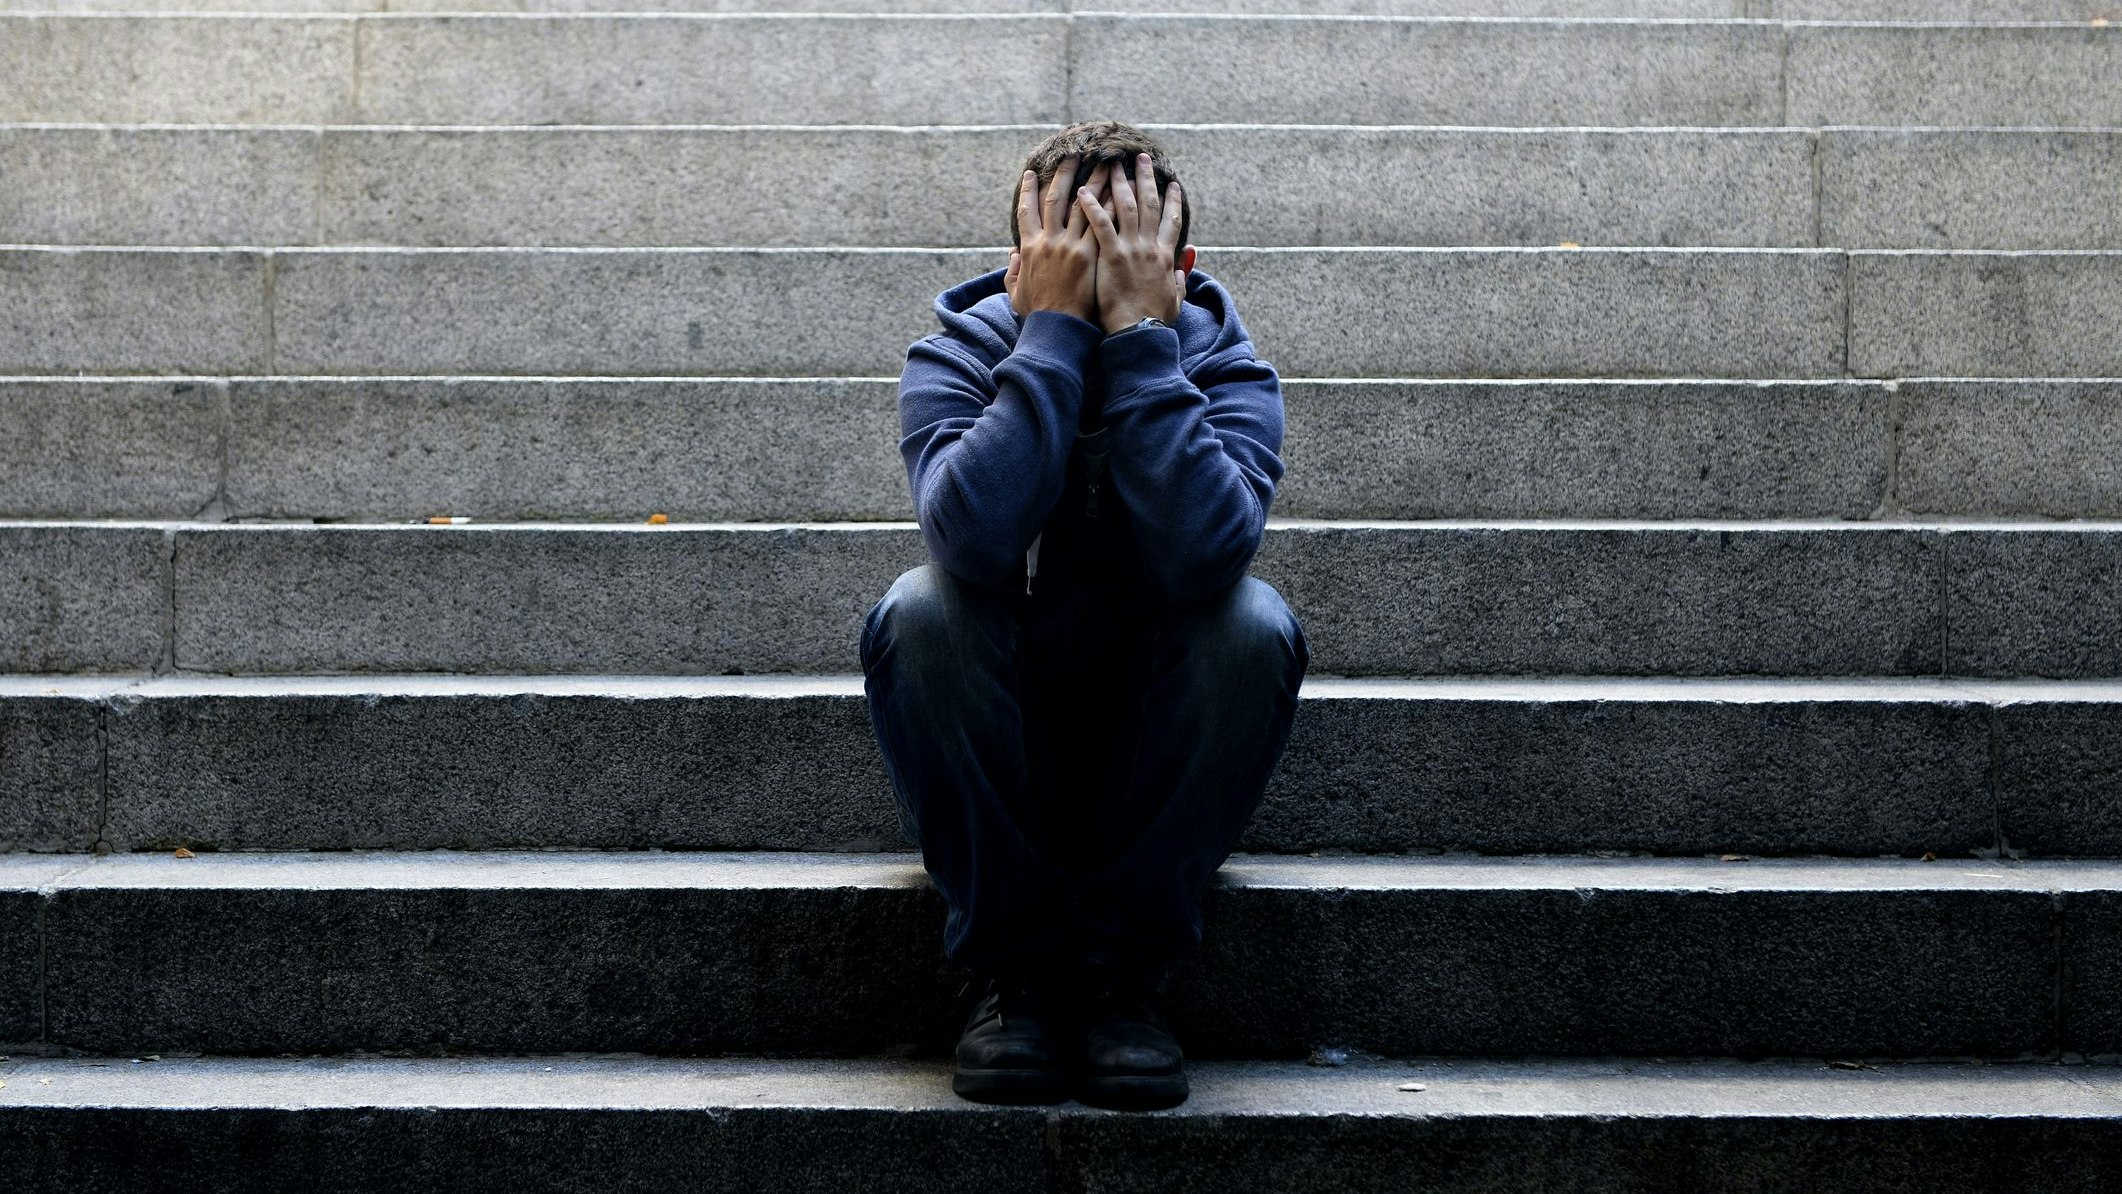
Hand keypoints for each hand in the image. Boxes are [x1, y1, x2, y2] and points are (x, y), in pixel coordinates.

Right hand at [1005, 154, 1098, 322]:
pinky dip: (1110, 207)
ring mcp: (1070, 246)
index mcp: (1029, 247)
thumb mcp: (1015, 292)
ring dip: (1094, 183)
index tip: (1031, 173)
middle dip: (1065, 174)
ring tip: (1105, 165)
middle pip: (1056, 199)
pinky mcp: (1090, 255)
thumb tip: (1011, 256)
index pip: (1026, 210)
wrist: (1056, 329)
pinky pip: (1102, 225)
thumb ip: (1012, 272)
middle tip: (1074, 154)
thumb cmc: (1037, 314)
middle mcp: (1049, 241)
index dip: (1027, 190)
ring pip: (1083, 206)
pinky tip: (1119, 192)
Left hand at [1079, 153, 1187, 335]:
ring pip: (1125, 206)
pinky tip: (1083, 191)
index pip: (1171, 220)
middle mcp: (1150, 246)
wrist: (1138, 334)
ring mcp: (1131, 249)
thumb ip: (1179, 280)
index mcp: (1165, 256)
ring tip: (1111, 163)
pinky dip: (1092, 206)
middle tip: (1140, 157)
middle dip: (1145, 177)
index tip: (1171, 183)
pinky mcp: (1111, 256)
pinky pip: (1100, 224)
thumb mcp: (1175, 300)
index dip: (1172, 199)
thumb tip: (1183, 268)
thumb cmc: (1153, 322)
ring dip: (1119, 182)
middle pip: (1149, 203)